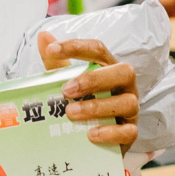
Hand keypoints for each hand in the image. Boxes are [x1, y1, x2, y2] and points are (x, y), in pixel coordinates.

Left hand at [38, 32, 138, 153]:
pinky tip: (90, 134)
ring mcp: (130, 109)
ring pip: (127, 102)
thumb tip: (43, 36)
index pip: (98, 50)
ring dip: (97, 107)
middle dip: (94, 79)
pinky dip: (109, 133)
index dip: (76, 47)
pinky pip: (128, 132)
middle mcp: (124, 86)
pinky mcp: (130, 132)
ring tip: (71, 113)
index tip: (52, 50)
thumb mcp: (68, 82)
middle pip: (124, 72)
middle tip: (67, 89)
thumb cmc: (83, 103)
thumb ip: (57, 63)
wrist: (92, 139)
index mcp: (109, 68)